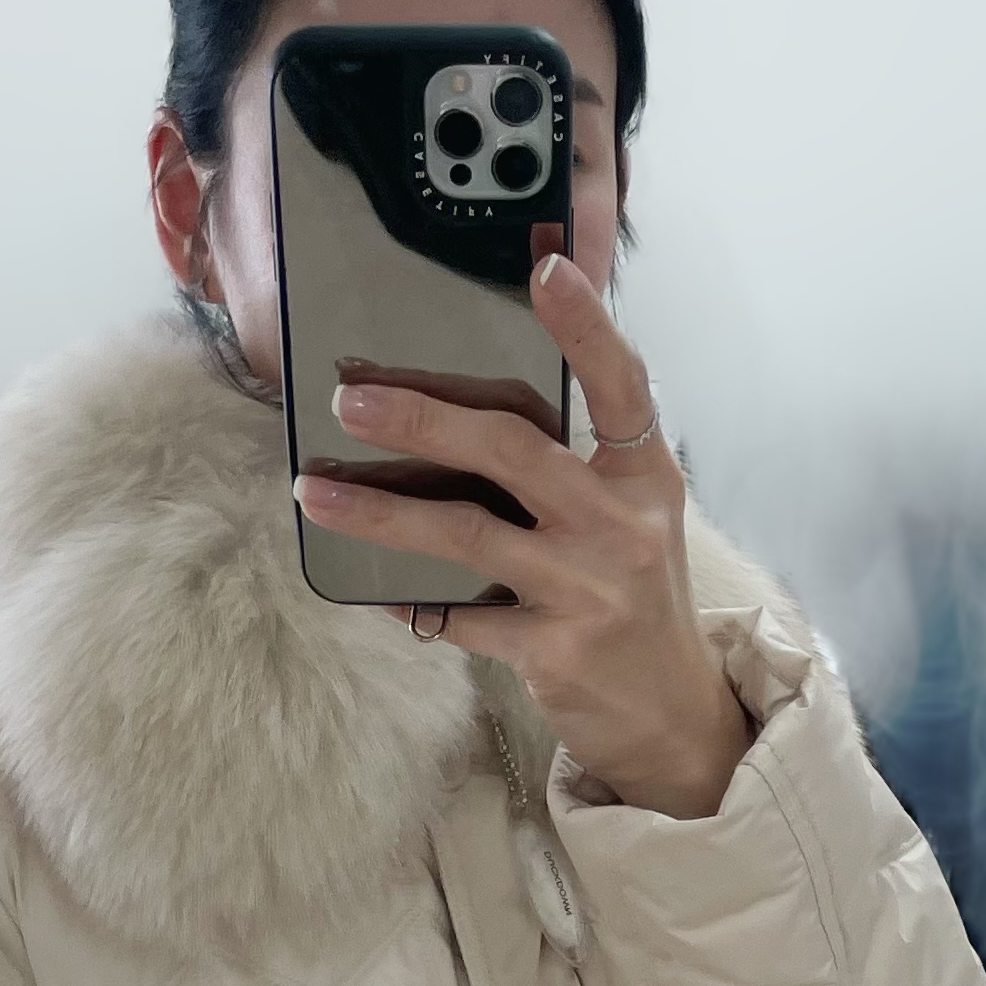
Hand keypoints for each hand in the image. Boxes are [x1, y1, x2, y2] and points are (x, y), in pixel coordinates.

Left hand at [291, 254, 753, 821]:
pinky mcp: (553, 653)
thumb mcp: (632, 519)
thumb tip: (470, 407)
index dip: (587, 326)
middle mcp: (620, 526)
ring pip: (467, 533)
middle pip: (513, 451)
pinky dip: (410, 600)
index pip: (622, 385)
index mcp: (645, 478)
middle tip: (351, 400)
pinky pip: (460, 617)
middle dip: (423, 419)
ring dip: (380, 511)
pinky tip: (370, 585)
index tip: (547, 269)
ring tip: (314, 492)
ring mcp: (587, 592)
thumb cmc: (634, 601)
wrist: (671, 717)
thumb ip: (576, 464)